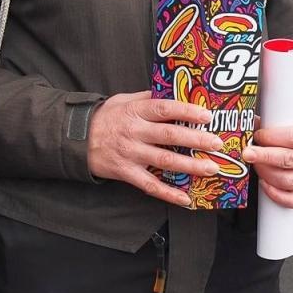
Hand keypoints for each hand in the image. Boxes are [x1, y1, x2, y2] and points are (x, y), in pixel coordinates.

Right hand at [87, 93, 224, 207]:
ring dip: (190, 166)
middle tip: (217, 144)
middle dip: (196, 140)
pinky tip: (186, 199)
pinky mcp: (126, 172)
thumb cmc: (104, 117)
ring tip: (211, 168)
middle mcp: (134, 132)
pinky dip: (169, 194)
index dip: (187, 112)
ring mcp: (130, 154)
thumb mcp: (123, 101)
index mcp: (135, 112)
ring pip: (164, 161)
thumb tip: (175, 93)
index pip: (164, 109)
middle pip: (169, 136)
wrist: (75, 138)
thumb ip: (148, 99)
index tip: (207, 115)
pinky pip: (150, 185)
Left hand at [243, 122, 292, 207]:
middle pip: (289, 159)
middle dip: (264, 156)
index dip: (272, 137)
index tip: (257, 135)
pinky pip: (290, 200)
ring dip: (266, 174)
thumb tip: (247, 123)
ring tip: (256, 166)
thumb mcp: (289, 129)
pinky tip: (264, 184)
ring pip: (287, 180)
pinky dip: (274, 193)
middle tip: (247, 154)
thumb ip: (270, 126)